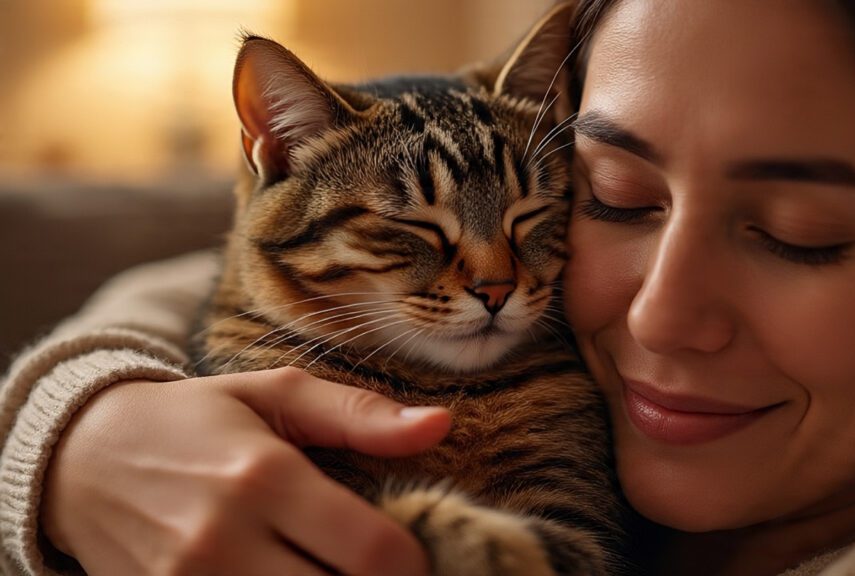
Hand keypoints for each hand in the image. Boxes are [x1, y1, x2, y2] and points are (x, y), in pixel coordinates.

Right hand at [41, 367, 449, 575]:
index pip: (374, 554)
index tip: (411, 555)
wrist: (83, 457)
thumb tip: (440, 425)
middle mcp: (224, 540)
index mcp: (265, 477)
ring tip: (332, 569)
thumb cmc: (196, 419)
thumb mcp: (277, 395)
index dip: (413, 566)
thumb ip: (361, 414)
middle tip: (372, 567)